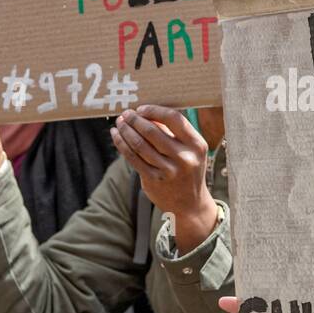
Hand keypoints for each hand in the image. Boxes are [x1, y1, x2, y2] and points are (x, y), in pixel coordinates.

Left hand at [110, 105, 217, 253]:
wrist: (190, 203)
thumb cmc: (188, 169)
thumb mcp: (190, 150)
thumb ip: (172, 131)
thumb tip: (146, 112)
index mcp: (196, 145)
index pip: (174, 119)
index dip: (155, 110)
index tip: (141, 108)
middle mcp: (184, 158)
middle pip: (153, 131)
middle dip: (135, 120)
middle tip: (126, 114)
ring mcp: (168, 171)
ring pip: (140, 144)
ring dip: (126, 131)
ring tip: (119, 123)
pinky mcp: (154, 180)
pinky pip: (133, 158)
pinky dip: (122, 145)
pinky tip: (117, 136)